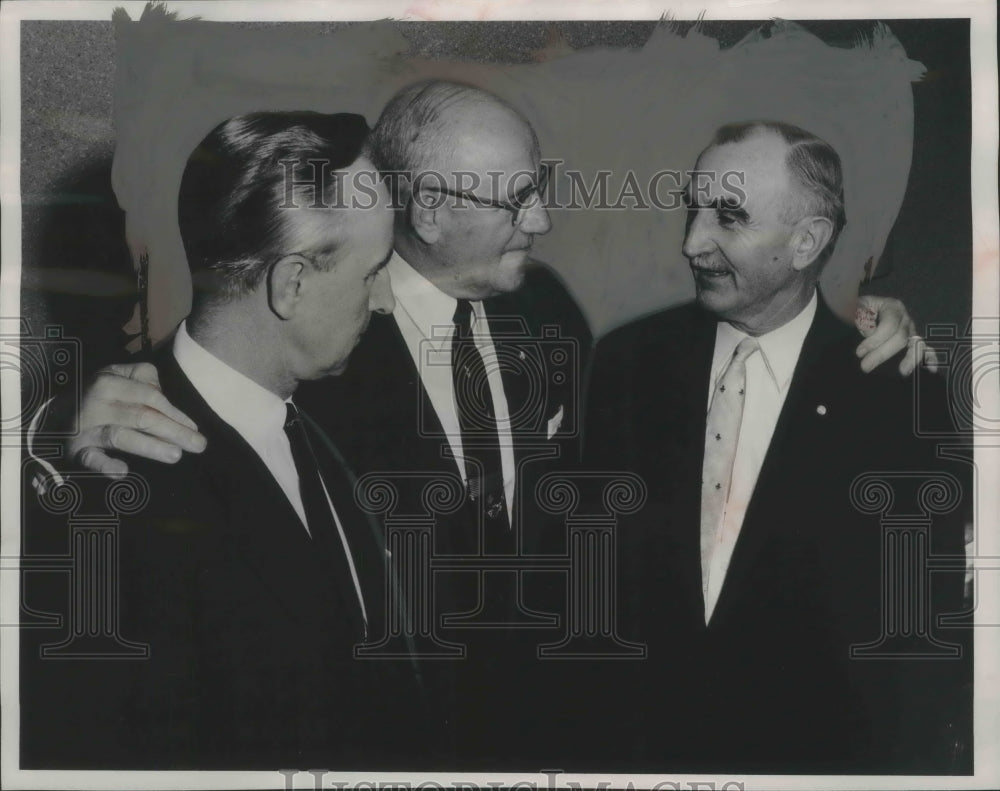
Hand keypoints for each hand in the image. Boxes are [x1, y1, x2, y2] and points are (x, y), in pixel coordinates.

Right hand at [66, 362, 206, 476]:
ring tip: (175, 455)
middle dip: (173, 431)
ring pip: (121, 437)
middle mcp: (96, 404)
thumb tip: (166, 398)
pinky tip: (122, 472)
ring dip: (150, 447)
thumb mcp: (118, 375)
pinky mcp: (75, 451)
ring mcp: (84, 429)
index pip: (149, 397)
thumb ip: (144, 379)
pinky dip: (104, 466)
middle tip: (199, 445)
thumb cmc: (100, 394)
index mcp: (109, 382)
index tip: (194, 428)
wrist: (55, 412)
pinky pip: (89, 459)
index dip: (174, 413)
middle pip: (141, 417)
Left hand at [854, 295, 940, 375]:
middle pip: (901, 337)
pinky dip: (930, 358)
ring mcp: (911, 330)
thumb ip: (861, 317)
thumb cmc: (860, 310)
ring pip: (916, 344)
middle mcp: (905, 318)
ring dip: (911, 358)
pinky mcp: (913, 340)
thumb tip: (870, 332)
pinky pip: (925, 348)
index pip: (889, 325)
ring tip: (903, 371)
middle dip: (883, 353)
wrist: (864, 311)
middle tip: (865, 366)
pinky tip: (932, 369)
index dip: (875, 340)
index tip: (859, 353)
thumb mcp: (857, 308)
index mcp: (892, 307)